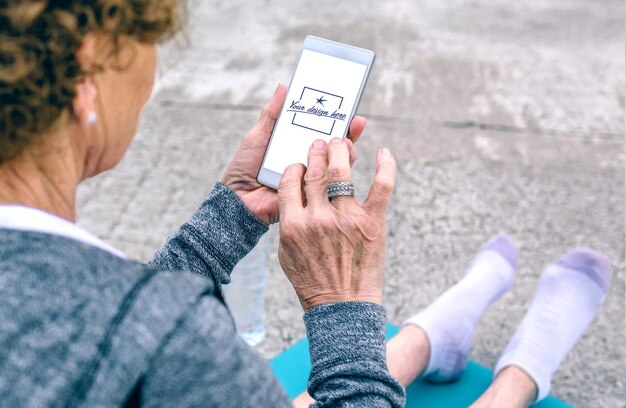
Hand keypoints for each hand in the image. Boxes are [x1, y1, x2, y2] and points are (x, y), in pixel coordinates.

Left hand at [221, 84, 366, 224]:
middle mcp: (306, 161)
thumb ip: (271, 114)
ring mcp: (310, 179)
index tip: (347, 107)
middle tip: (355, 122)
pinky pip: (327, 185)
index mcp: (296, 145)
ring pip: (336, 165)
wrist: (237, 198)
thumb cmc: (244, 167)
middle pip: (334, 147)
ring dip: (345, 153)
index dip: (335, 119)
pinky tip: (336, 164)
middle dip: (347, 134)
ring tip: (345, 142)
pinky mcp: (310, 195)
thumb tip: (283, 87)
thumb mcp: (258, 136)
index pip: (321, 130)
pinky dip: (333, 174)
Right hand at [277, 138, 396, 309]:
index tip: (300, 164)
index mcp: (294, 224)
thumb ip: (288, 223)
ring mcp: (347, 218)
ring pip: (342, 171)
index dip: (295, 166)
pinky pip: (382, 185)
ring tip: (341, 143)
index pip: (289, 180)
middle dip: (316, 151)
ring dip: (340, 151)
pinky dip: (385, 166)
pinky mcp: (373, 222)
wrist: (342, 306)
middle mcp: (319, 218)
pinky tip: (383, 153)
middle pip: (314, 171)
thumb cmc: (312, 281)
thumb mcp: (287, 253)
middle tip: (321, 143)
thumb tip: (293, 197)